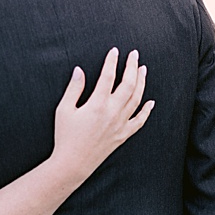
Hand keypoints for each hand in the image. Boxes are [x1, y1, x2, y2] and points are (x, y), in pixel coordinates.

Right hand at [51, 47, 153, 182]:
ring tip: (143, 69)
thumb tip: (79, 71)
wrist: (73, 163)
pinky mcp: (123, 135)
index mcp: (97, 104)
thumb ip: (73, 89)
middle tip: (134, 54)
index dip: (112, 62)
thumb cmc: (65, 136)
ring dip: (141, 82)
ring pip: (136, 99)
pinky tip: (151, 102)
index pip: (108, 77)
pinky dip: (147, 111)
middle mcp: (113, 112)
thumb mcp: (63, 110)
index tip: (114, 51)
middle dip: (132, 67)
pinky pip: (140, 121)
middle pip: (128, 84)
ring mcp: (120, 124)